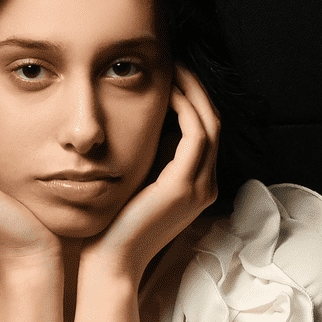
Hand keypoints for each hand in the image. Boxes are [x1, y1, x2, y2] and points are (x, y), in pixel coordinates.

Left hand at [80, 65, 219, 284]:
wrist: (109, 262)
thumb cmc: (112, 224)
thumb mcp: (134, 180)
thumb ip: (146, 154)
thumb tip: (140, 117)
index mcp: (195, 184)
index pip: (204, 130)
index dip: (193, 98)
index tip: (172, 73)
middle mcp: (204, 185)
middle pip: (212, 121)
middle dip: (196, 88)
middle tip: (177, 59)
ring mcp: (198, 187)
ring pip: (209, 123)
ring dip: (193, 91)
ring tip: (174, 67)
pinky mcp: (183, 188)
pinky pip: (195, 135)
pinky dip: (185, 108)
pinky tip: (167, 91)